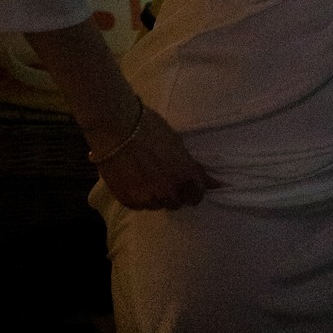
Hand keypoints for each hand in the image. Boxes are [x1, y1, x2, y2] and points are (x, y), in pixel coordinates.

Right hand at [91, 106, 222, 210]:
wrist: (116, 127)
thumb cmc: (150, 128)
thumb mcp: (177, 144)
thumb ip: (193, 167)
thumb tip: (215, 183)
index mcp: (185, 176)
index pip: (197, 196)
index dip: (193, 190)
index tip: (187, 184)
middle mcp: (168, 192)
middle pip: (176, 203)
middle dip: (173, 192)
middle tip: (163, 176)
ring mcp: (148, 199)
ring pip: (157, 205)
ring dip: (155, 195)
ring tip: (145, 176)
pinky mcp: (129, 201)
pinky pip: (139, 205)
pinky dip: (138, 195)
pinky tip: (133, 179)